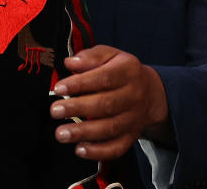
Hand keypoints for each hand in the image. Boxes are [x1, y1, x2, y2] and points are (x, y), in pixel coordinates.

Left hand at [50, 45, 170, 159]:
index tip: (59, 88)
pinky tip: (80, 149)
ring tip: (62, 133)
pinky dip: (98, 151)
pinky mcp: (131, 136)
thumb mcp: (111, 55)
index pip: (104, 78)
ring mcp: (133, 118)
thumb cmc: (122, 71)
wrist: (151, 93)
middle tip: (55, 111)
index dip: (80, 84)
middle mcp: (134, 95)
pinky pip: (117, 147)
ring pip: (109, 128)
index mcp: (128, 71)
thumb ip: (91, 57)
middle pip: (106, 104)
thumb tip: (71, 63)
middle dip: (77, 109)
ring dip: (83, 132)